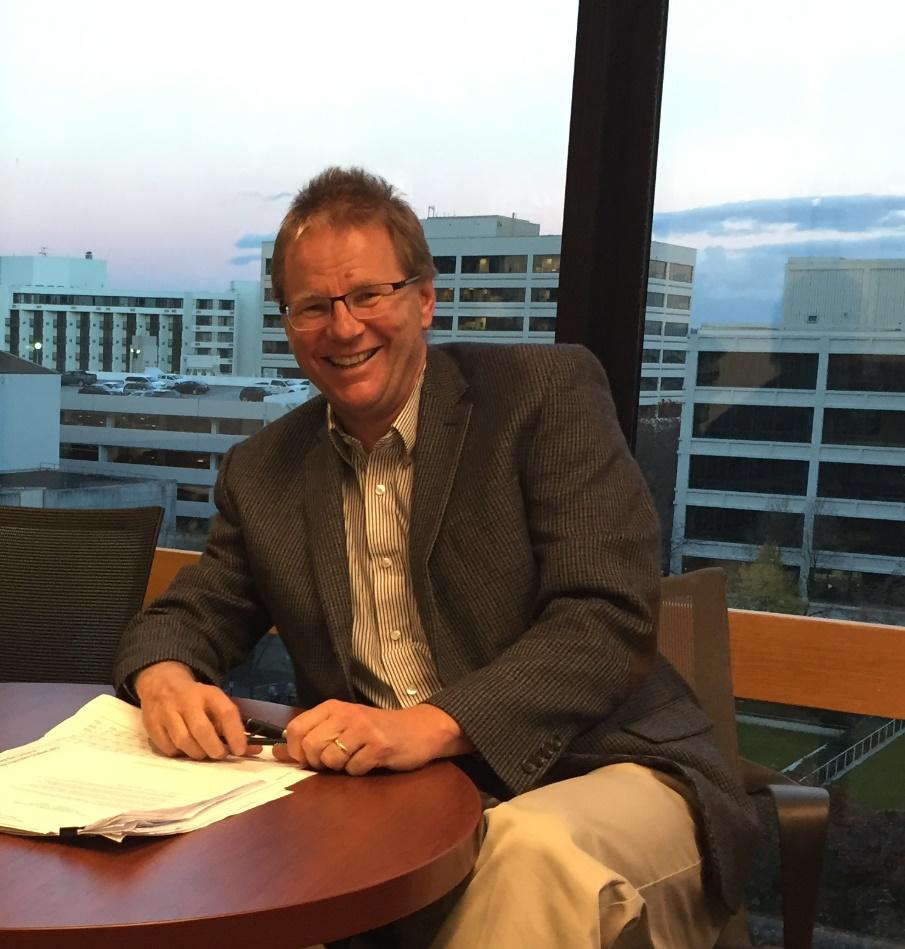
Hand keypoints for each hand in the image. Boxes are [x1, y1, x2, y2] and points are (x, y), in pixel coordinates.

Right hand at [134, 660, 247, 759]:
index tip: (240, 750)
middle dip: (214, 749)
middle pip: (202, 730)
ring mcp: (167, 712)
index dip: (236, 734)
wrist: (161, 683)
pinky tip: (184, 748)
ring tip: (202, 752)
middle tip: (219, 755)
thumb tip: (252, 750)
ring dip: (196, 753)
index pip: (226, 713)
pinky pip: (167, 748)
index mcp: (208, 693)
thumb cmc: (195, 698)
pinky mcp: (152, 724)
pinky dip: (178, 753)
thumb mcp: (214, 701)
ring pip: (183, 742)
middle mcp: (187, 700)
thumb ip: (231, 724)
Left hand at [272, 700, 472, 775]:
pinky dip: (360, 771)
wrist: (418, 729)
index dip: (297, 750)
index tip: (310, 757)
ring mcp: (363, 729)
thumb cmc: (376, 729)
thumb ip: (312, 736)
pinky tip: (371, 760)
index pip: (296, 729)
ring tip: (357, 756)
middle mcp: (346, 714)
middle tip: (337, 759)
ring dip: (342, 767)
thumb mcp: (342, 725)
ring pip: (331, 760)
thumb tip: (275, 751)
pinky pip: (354, 770)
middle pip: (311, 747)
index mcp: (332, 707)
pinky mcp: (379, 746)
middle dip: (320, 762)